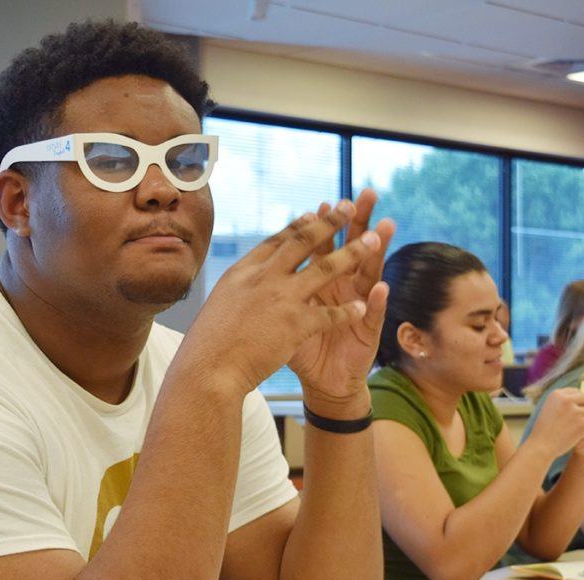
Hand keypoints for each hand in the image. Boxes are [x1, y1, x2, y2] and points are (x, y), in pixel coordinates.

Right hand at [178, 198, 386, 398]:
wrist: (209, 368)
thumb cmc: (210, 342)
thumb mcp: (221, 302)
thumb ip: (239, 287)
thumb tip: (243, 280)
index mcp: (245, 270)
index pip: (277, 241)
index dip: (299, 226)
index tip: (314, 213)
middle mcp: (265, 277)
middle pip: (304, 242)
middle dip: (330, 222)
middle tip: (349, 206)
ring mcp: (281, 298)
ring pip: (325, 269)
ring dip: (353, 253)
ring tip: (375, 242)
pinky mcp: (295, 325)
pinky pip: (329, 314)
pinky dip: (347, 311)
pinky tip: (363, 306)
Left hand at [288, 189, 394, 416]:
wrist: (321, 381)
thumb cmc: (301, 346)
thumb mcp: (284, 314)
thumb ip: (278, 289)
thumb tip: (257, 264)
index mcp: (323, 281)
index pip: (326, 245)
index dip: (325, 225)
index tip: (323, 203)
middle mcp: (345, 288)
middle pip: (352, 247)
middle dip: (359, 221)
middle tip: (366, 195)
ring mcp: (360, 307)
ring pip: (371, 273)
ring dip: (378, 251)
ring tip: (385, 227)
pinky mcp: (368, 331)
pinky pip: (373, 315)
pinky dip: (376, 302)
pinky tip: (380, 287)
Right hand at [525, 379, 583, 461]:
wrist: (541, 445)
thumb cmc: (543, 429)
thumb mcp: (549, 409)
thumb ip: (561, 403)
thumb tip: (574, 401)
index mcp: (556, 394)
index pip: (575, 391)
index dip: (583, 395)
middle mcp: (566, 400)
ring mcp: (575, 412)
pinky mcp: (581, 424)